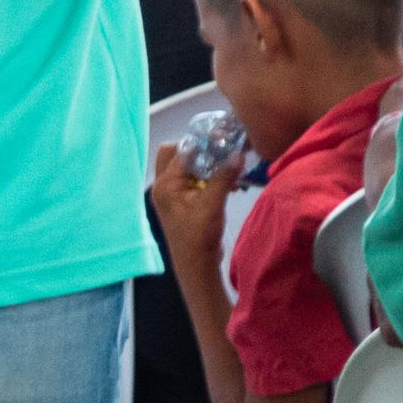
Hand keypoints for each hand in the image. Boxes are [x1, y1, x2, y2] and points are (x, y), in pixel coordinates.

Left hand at [146, 143, 231, 268]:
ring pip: (187, 167)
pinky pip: (193, 180)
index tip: (223, 139)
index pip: (180, 151)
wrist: (196, 264)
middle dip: (199, 151)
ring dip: (207, 165)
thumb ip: (223, 177)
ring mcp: (173, 194)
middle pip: (177, 154)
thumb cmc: (199, 235)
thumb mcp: (213, 204)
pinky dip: (208, 177)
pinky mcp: (184, 201)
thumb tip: (238, 154)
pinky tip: (228, 181)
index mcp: (165, 184)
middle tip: (221, 153)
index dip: (202, 144)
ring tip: (229, 167)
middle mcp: (164, 185)